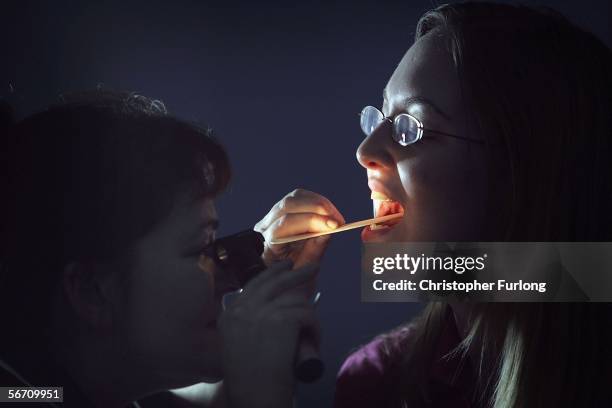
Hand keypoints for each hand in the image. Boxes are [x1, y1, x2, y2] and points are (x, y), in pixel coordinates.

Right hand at [219, 260, 319, 407]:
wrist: (254, 397)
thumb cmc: (248, 380)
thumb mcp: (237, 345)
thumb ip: (246, 326)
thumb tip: (272, 311)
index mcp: (229, 314)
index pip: (253, 285)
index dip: (272, 275)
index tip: (285, 268)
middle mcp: (242, 308)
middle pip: (273, 281)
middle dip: (294, 272)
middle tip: (311, 268)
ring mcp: (262, 311)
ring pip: (295, 299)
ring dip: (308, 314)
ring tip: (313, 328)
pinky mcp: (282, 318)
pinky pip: (307, 314)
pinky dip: (315, 327)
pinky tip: (315, 339)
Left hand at [254, 189, 344, 268]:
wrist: (281, 276)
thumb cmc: (292, 275)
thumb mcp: (303, 271)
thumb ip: (314, 251)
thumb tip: (329, 230)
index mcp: (268, 243)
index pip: (285, 224)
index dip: (311, 221)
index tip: (334, 225)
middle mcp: (266, 225)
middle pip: (289, 204)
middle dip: (318, 208)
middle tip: (339, 221)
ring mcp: (272, 215)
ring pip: (296, 197)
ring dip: (320, 204)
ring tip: (337, 218)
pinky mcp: (284, 209)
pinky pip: (301, 197)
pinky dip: (318, 201)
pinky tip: (330, 213)